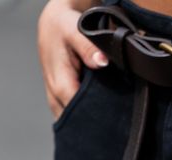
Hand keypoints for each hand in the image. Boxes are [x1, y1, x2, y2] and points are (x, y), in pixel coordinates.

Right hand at [38, 0, 108, 120]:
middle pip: (77, 122)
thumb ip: (88, 48)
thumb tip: (102, 62)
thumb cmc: (62, 26)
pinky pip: (75, 114)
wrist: (53, 25)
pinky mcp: (61, 99)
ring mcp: (57, 100)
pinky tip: (101, 111)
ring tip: (109, 120)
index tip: (116, 118)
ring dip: (90, 120)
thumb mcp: (74, 30)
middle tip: (117, 122)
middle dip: (96, 123)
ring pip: (75, 121)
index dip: (98, 118)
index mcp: (59, 85)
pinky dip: (87, 114)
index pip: (80, 114)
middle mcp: (56, 97)